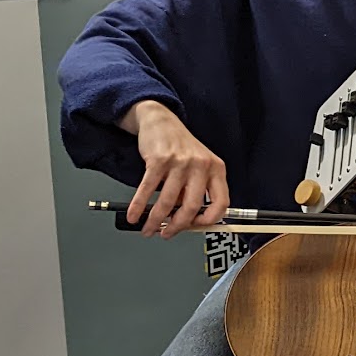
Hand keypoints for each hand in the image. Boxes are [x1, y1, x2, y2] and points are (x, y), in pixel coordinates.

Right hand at [125, 101, 227, 237]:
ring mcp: (180, 162)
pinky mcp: (159, 160)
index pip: (221, 202)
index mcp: (216, 169)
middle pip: (192, 207)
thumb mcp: (199, 166)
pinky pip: (147, 190)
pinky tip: (134, 216)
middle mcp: (201, 166)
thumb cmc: (181, 147)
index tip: (196, 228)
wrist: (162, 121)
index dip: (209, 220)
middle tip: (166, 234)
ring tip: (148, 228)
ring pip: (167, 202)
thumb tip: (186, 220)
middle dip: (177, 226)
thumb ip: (196, 190)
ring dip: (155, 220)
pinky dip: (138, 207)